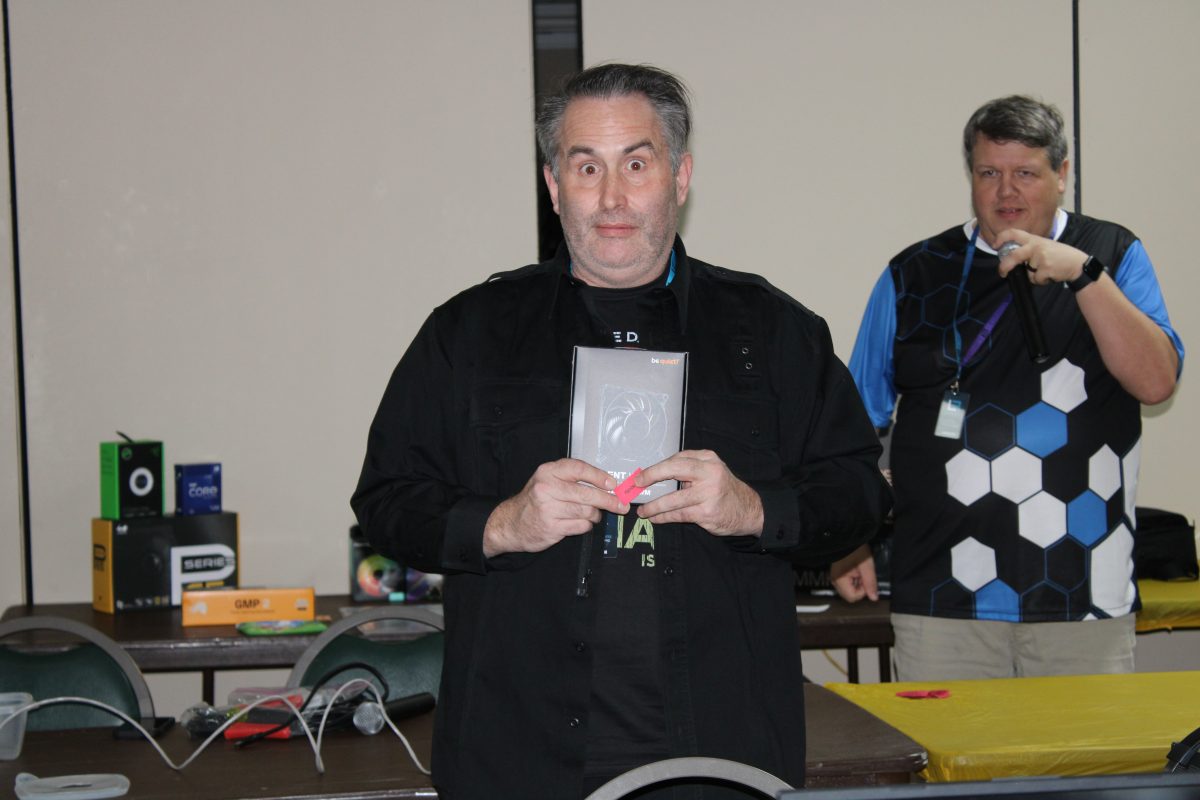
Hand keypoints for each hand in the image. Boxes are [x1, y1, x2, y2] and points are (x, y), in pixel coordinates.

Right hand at [483, 459, 624, 557]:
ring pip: (586, 511)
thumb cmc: (535, 500)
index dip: (599, 477)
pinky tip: (580, 522)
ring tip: (593, 514)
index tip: (613, 484)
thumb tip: (607, 484)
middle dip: (608, 500)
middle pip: (587, 493)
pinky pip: (581, 525)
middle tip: (621, 505)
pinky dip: (586, 525)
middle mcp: (546, 488)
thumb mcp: (548, 481)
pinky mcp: (551, 527)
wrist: (511, 523)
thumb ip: (573, 479)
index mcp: (548, 472)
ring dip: (595, 514)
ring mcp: (548, 508)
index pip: (579, 469)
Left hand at [634, 449, 762, 535]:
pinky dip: (664, 517)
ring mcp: (709, 493)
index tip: (641, 475)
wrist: (748, 510)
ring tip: (643, 510)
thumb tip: (655, 474)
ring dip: (654, 506)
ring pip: (674, 499)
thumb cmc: (723, 489)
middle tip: (636, 485)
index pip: (678, 459)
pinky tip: (655, 519)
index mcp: (708, 459)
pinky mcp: (706, 513)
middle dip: (652, 476)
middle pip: (675, 469)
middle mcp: (710, 473)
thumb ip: (689, 468)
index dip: (657, 467)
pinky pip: (679, 515)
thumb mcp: (711, 471)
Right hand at [830, 544, 877, 601]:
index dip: (863, 590)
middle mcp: (835, 581)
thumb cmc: (855, 549)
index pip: (853, 597)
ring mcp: (835, 578)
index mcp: (839, 580)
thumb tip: (874, 597)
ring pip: (849, 591)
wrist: (847, 537)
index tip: (866, 579)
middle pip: (850, 596)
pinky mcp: (837, 574)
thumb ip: (870, 583)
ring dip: (857, 584)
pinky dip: (854, 580)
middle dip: (860, 588)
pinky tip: (856, 571)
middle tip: (863, 575)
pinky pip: (846, 584)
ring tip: (860, 571)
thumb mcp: (867, 566)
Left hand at [994, 228, 1087, 285]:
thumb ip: (1029, 249)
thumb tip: (1010, 259)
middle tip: (1002, 273)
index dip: (1001, 237)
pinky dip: (1041, 281)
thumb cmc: (1059, 256)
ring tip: (1045, 270)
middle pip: (1013, 256)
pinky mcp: (1045, 269)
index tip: (995, 245)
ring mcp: (1041, 257)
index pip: (1014, 233)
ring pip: (1026, 272)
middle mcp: (1036, 246)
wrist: (1077, 264)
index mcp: (1034, 239)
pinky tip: (1050, 274)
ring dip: (1033, 276)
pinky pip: (1035, 279)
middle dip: (1005, 266)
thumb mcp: (1044, 246)